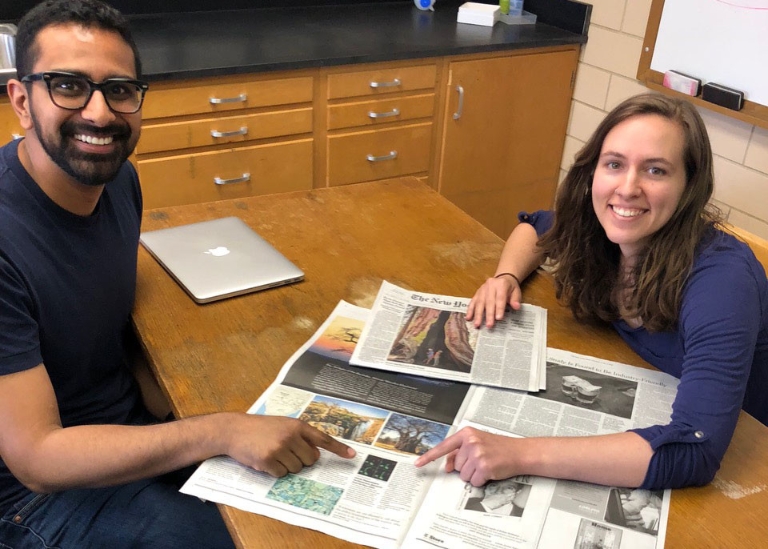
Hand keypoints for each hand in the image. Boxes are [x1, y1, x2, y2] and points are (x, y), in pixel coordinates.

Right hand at [227, 415, 355, 476]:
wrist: (234, 430)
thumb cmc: (260, 428)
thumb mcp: (283, 424)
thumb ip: (299, 435)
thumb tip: (315, 455)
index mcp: (297, 425)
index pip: (322, 438)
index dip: (338, 448)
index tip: (352, 456)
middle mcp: (291, 436)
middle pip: (311, 460)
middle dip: (302, 460)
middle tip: (287, 453)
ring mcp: (280, 448)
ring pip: (297, 469)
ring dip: (286, 466)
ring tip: (272, 453)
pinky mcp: (268, 460)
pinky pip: (282, 474)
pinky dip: (275, 471)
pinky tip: (265, 460)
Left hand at [414, 426, 515, 485]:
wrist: (519, 452)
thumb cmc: (498, 448)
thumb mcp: (476, 444)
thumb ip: (459, 452)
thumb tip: (446, 466)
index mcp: (467, 434)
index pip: (443, 446)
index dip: (429, 456)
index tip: (418, 463)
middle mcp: (471, 442)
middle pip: (455, 465)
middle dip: (466, 467)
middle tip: (481, 461)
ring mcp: (477, 454)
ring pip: (463, 475)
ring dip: (473, 474)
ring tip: (486, 465)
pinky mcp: (484, 466)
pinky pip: (473, 482)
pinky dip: (481, 481)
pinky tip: (490, 472)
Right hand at [466, 275, 521, 328]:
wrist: (503, 278)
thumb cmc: (510, 288)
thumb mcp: (516, 292)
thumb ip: (515, 300)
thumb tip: (516, 307)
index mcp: (501, 284)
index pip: (500, 298)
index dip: (499, 308)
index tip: (498, 319)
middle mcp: (490, 285)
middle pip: (489, 301)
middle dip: (488, 314)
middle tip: (489, 325)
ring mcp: (482, 289)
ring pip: (479, 302)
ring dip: (478, 314)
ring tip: (477, 325)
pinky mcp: (477, 293)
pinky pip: (473, 302)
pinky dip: (470, 310)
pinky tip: (468, 318)